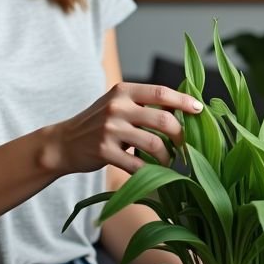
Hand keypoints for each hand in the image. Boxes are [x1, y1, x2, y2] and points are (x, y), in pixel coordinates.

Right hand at [51, 83, 203, 173]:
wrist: (63, 143)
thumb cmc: (99, 124)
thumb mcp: (118, 105)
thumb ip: (143, 104)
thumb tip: (183, 108)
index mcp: (124, 91)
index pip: (161, 92)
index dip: (183, 101)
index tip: (199, 109)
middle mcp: (117, 107)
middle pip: (163, 120)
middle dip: (181, 135)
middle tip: (185, 145)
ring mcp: (109, 129)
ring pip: (154, 144)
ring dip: (167, 157)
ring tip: (168, 161)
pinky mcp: (104, 151)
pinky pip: (136, 164)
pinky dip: (149, 171)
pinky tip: (152, 173)